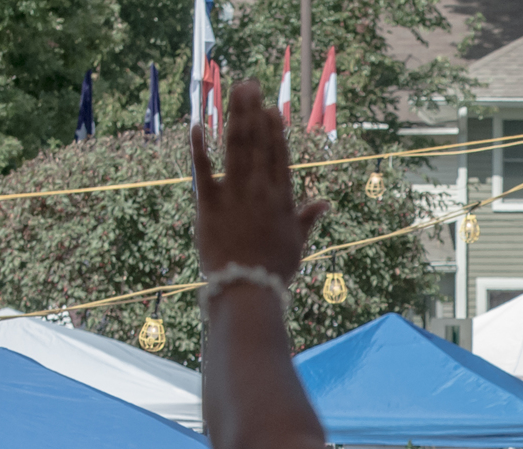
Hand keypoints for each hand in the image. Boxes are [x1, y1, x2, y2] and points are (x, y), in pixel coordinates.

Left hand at [191, 82, 327, 279]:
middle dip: (253, 111)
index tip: (270, 108)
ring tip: (234, 93)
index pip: (279, 156)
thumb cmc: (273, 269)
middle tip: (249, 85)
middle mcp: (260, 191)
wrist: (246, 289)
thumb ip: (308, 218)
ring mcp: (234, 195)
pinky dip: (199, 147)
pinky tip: (197, 125)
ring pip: (236, 147)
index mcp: (282, 199)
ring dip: (235, 116)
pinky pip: (202, 170)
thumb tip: (325, 203)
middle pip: (257, 143)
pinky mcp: (208, 205)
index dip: (274, 130)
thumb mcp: (297, 243)